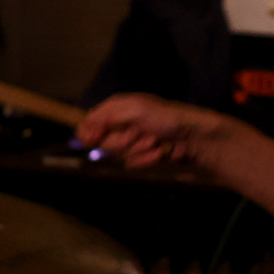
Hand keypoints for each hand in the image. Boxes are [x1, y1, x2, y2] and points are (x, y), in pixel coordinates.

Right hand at [75, 93, 231, 168]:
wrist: (193, 137)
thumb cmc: (165, 117)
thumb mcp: (133, 109)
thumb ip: (105, 116)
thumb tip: (81, 128)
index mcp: (118, 108)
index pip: (92, 122)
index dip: (90, 132)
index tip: (90, 140)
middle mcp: (123, 124)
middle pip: (104, 142)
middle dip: (122, 141)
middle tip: (139, 134)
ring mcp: (133, 141)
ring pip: (120, 155)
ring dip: (138, 149)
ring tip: (154, 141)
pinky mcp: (143, 156)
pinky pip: (133, 164)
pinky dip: (147, 159)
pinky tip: (160, 152)